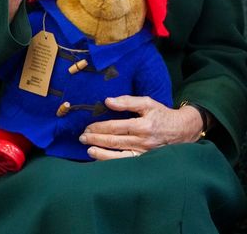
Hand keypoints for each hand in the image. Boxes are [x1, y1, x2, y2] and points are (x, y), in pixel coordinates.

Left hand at [79, 95, 204, 160]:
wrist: (182, 130)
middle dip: (96, 139)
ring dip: (101, 152)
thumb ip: (128, 101)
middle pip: (114, 141)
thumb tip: (108, 101)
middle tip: (82, 137)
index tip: (88, 126)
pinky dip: (112, 162)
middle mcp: (143, 140)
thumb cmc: (162, 114)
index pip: (116, 126)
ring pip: (118, 155)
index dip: (100, 127)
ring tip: (88, 149)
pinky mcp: (145, 160)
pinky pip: (126, 163)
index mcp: (143, 125)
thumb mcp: (147, 102)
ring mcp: (144, 153)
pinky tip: (101, 159)